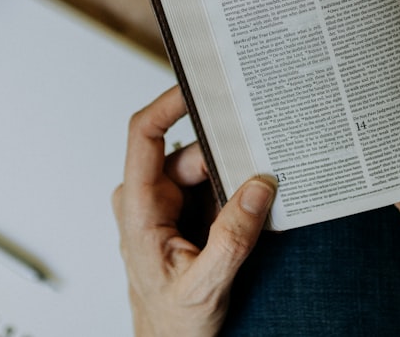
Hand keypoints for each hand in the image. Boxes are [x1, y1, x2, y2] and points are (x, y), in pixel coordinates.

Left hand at [112, 86, 275, 336]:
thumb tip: (259, 186)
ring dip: (233, 178)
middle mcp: (147, 196)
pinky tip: (253, 201)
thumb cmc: (173, 321)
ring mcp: (165, 202)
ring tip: (261, 192)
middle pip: (190, 150)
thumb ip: (233, 237)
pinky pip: (211, 183)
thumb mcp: (207, 284)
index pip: (145, 135)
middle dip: (226, 155)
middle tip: (261, 154)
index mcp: (139, 208)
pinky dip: (234, 189)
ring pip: (205, 166)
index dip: (169, 102)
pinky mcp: (184, 209)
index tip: (200, 86)